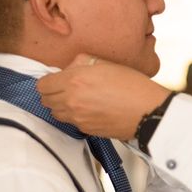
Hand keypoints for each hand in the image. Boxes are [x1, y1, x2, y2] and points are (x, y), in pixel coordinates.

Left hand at [37, 54, 170, 138]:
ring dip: (61, 106)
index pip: (43, 84)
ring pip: (56, 113)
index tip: (57, 78)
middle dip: (53, 93)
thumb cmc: (134, 86)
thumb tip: (71, 66)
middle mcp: (72, 101)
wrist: (148, 111)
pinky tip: (90, 109)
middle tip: (67, 87)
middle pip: (45, 100)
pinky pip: (71, 122)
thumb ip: (83, 61)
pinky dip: (75, 116)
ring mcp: (78, 118)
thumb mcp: (108, 64)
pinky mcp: (86, 129)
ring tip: (78, 99)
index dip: (49, 80)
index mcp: (75, 80)